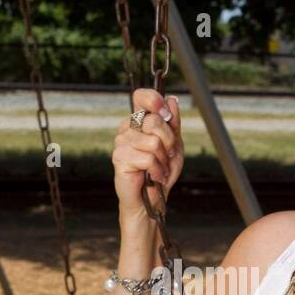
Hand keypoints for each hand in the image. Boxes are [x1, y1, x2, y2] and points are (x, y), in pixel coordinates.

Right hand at [112, 88, 183, 222]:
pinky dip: (156, 169)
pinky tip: (153, 176)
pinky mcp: (119, 157)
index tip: (166, 113)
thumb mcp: (175, 145)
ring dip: (162, 159)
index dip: (154, 100)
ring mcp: (121, 142)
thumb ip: (173, 123)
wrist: (153, 198)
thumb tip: (172, 100)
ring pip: (152, 142)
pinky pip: (147, 158)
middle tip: (168, 155)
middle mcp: (128, 127)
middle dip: (169, 141)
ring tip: (159, 168)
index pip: (141, 97)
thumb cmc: (161, 171)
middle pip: (153, 121)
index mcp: (140, 120)